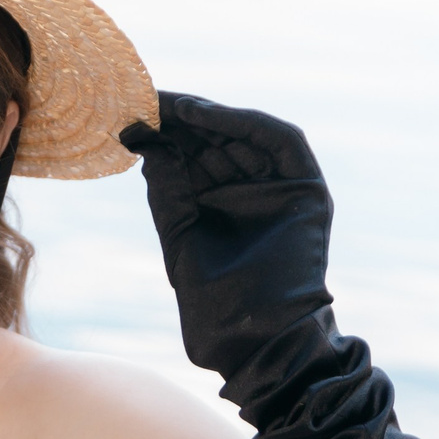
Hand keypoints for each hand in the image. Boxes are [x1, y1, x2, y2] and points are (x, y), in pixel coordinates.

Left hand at [119, 92, 335, 382]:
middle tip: (144, 99)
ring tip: (168, 105)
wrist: (255, 339)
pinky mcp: (306, 190)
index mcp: (218, 206)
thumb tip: (149, 142)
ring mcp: (278, 190)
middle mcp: (249, 193)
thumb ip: (168, 188)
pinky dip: (244, 123)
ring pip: (243, 135)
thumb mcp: (179, 233)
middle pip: (217, 140)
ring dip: (206, 115)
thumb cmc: (213, 303)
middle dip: (182, 119)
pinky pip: (282, 141)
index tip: (132, 114)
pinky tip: (204, 116)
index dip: (166, 132)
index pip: (194, 155)